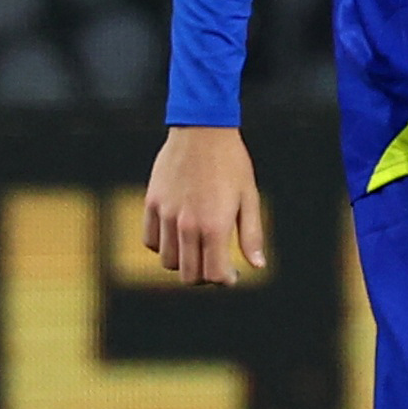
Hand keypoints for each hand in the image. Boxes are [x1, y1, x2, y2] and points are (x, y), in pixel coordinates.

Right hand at [143, 126, 268, 283]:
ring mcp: (166, 214)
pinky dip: (162, 245)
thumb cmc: (232, 162)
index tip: (231, 274)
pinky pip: (150, 240)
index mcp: (215, 226)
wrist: (203, 128)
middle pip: (188, 274)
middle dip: (204, 277)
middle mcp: (187, 224)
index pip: (213, 274)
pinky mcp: (152, 202)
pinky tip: (177, 236)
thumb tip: (257, 265)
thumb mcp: (249, 197)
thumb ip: (251, 234)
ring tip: (196, 249)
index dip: (224, 280)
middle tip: (214, 265)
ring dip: (183, 262)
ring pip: (167, 261)